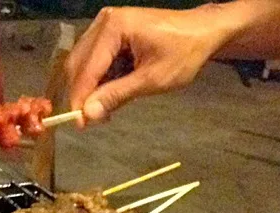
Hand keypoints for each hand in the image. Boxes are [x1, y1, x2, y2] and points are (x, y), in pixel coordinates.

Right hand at [65, 4, 232, 125]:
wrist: (203, 32)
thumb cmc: (183, 54)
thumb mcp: (151, 79)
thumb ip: (117, 95)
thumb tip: (89, 114)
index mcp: (113, 27)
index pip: (87, 68)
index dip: (80, 98)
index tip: (77, 124)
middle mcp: (104, 21)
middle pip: (79, 63)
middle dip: (82, 94)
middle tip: (90, 121)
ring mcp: (107, 25)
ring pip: (85, 62)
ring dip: (91, 88)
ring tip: (104, 110)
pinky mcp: (112, 32)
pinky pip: (97, 59)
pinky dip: (101, 79)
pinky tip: (110, 95)